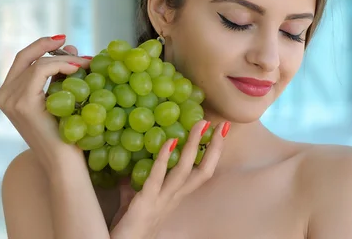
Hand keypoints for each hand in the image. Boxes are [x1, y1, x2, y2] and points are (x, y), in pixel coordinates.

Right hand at [0, 35, 91, 173]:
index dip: (41, 45)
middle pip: (25, 56)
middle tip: (73, 44)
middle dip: (50, 46)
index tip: (63, 40)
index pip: (22, 59)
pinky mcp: (23, 103)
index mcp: (9, 94)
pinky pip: (42, 70)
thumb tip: (71, 47)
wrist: (64, 162)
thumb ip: (60, 74)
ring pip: (38, 63)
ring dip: (65, 59)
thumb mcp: (60, 97)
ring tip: (87, 63)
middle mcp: (4, 95)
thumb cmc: (66, 133)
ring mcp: (11, 99)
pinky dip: (62, 65)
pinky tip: (78, 69)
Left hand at [110, 119, 228, 238]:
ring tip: (200, 126)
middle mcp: (175, 197)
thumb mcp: (136, 202)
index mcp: (175, 196)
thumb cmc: (130, 227)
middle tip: (221, 125)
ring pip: (184, 171)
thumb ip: (137, 187)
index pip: (201, 172)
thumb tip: (130, 172)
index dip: (213, 153)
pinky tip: (169, 141)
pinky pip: (157, 177)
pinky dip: (163, 159)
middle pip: (202, 171)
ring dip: (193, 146)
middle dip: (214, 148)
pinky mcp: (146, 201)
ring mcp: (162, 199)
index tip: (220, 131)